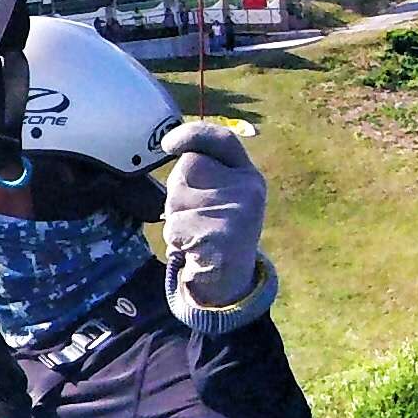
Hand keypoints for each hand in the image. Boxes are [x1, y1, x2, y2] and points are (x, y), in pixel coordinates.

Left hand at [159, 123, 268, 307]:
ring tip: (195, 235)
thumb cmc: (219, 233)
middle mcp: (248, 190)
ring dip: (174, 217)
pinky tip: (193, 250)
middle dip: (178, 190)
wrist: (230, 284)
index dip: (192, 134)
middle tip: (193, 216)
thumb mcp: (226, 197)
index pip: (222, 139)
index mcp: (249, 177)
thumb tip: (176, 145)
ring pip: (176, 198)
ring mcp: (236, 214)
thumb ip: (209, 171)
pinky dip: (176, 240)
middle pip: (189, 167)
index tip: (168, 143)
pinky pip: (175, 226)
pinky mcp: (220, 238)